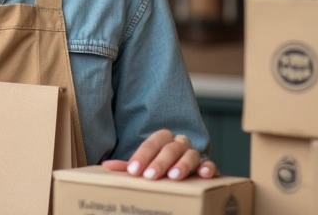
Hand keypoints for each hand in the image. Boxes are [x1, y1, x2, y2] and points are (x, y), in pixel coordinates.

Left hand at [102, 130, 216, 180]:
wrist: (181, 173)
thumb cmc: (159, 169)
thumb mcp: (144, 167)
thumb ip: (129, 166)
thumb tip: (107, 165)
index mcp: (163, 141)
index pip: (152, 142)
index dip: (143, 155)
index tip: (134, 171)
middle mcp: (179, 144)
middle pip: (171, 147)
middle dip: (160, 162)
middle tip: (150, 176)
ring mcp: (194, 155)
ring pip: (190, 154)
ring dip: (182, 164)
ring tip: (174, 177)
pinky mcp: (208, 167)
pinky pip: (211, 164)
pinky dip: (208, 167)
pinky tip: (204, 174)